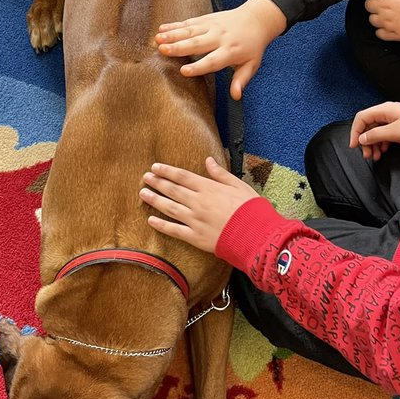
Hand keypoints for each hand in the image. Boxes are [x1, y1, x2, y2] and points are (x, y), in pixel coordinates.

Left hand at [141, 157, 260, 252]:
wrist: (255, 234)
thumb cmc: (251, 208)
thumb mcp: (239, 185)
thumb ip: (221, 174)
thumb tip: (208, 161)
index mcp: (209, 188)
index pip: (182, 176)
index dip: (167, 171)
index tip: (155, 167)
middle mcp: (198, 202)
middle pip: (173, 190)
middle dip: (157, 183)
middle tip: (145, 178)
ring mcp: (195, 220)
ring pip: (170, 208)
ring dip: (155, 200)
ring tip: (143, 193)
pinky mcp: (195, 237)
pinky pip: (174, 230)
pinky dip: (161, 225)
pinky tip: (151, 220)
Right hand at [155, 0, 287, 97]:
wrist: (257, 19)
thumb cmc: (252, 46)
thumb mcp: (252, 64)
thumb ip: (241, 80)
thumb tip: (236, 96)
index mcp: (230, 51)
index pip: (213, 61)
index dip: (198, 67)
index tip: (184, 71)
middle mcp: (219, 38)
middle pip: (197, 44)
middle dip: (179, 47)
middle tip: (162, 51)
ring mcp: (212, 26)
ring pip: (190, 31)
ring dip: (173, 35)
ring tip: (158, 39)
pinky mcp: (206, 19)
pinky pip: (189, 22)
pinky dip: (175, 25)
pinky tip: (162, 29)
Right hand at [349, 101, 399, 161]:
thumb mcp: (393, 132)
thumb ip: (375, 135)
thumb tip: (362, 138)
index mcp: (383, 110)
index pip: (361, 118)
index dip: (355, 132)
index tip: (354, 145)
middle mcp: (386, 113)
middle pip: (368, 126)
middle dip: (365, 141)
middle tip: (367, 155)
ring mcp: (392, 119)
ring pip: (376, 131)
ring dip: (373, 144)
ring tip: (376, 156)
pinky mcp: (398, 126)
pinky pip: (384, 134)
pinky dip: (382, 143)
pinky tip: (384, 150)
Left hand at [363, 0, 399, 42]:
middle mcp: (383, 7)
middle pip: (368, 4)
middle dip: (374, 2)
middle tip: (385, 0)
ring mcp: (386, 22)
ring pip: (372, 19)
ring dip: (377, 16)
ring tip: (387, 13)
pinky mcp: (391, 34)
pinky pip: (379, 33)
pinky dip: (382, 30)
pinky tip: (390, 25)